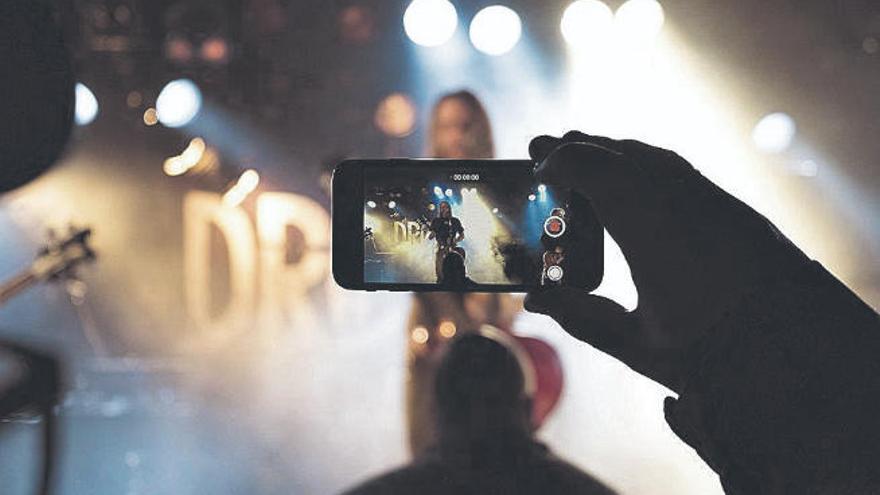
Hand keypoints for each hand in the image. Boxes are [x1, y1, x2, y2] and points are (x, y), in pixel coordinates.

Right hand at [524, 132, 808, 391]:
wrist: (798, 349)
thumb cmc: (716, 353)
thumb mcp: (638, 343)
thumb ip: (581, 317)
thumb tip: (535, 300)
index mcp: (650, 230)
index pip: (596, 170)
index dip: (561, 161)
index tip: (537, 164)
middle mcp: (682, 201)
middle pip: (623, 153)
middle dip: (581, 147)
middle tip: (547, 149)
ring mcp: (712, 200)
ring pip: (653, 156)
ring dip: (614, 152)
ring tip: (585, 158)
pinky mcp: (732, 209)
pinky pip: (677, 169)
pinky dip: (644, 163)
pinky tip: (634, 178)